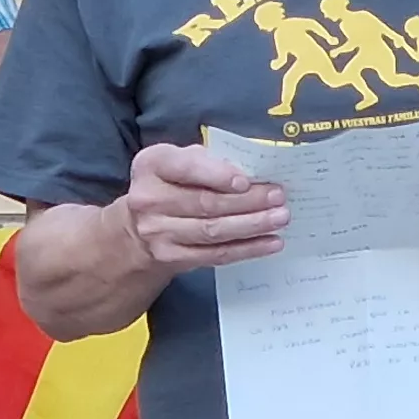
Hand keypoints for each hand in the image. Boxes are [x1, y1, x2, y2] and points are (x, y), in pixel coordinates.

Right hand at [116, 144, 289, 270]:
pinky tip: (270, 243)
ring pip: (213, 230)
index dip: (217, 175)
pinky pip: (216, 254)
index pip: (185, 168)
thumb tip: (252, 172)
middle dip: (247, 201)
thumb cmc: (171, 185)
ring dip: (252, 225)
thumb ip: (209, 161)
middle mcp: (149, 199)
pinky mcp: (172, 258)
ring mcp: (158, 232)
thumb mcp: (180, 161)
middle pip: (205, 203)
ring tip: (280, 218)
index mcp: (152, 165)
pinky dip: (247, 249)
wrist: (138, 228)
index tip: (245, 181)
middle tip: (278, 197)